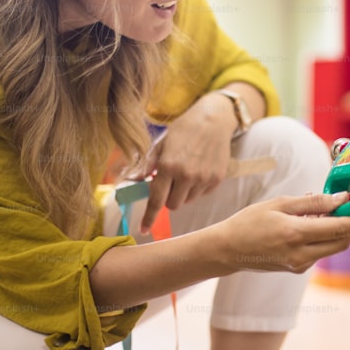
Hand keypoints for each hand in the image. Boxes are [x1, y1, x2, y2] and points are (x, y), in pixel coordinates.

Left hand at [139, 97, 236, 231]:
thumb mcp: (161, 143)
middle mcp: (187, 175)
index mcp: (169, 166)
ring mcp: (204, 178)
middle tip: (170, 181)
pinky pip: (201, 194)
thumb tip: (132, 180)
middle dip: (168, 197)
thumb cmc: (184, 129)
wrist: (214, 120)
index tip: (143, 229)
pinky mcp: (216, 179)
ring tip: (186, 172)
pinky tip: (199, 169)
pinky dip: (197, 187)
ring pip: (187, 201)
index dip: (149, 217)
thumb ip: (147, 164)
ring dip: (183, 192)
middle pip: (172, 205)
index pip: (156, 200)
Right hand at [218, 192, 349, 272]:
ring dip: (337, 232)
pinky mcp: (297, 269)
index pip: (340, 228)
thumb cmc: (250, 221)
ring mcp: (300, 265)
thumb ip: (313, 202)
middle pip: (342, 241)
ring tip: (323, 212)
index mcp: (296, 234)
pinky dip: (323, 238)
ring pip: (332, 248)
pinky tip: (309, 224)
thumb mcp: (280, 204)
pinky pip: (319, 252)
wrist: (228, 250)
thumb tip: (341, 199)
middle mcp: (301, 254)